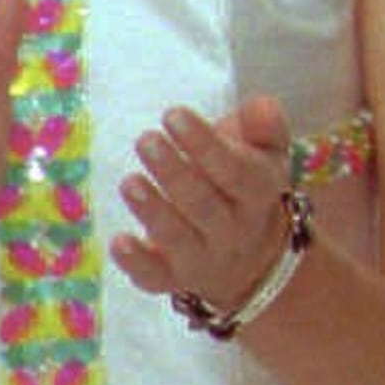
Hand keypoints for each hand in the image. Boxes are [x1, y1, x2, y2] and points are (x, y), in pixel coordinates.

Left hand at [109, 94, 295, 315]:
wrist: (252, 257)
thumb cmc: (245, 186)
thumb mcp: (266, 153)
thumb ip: (264, 125)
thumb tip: (260, 106)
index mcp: (259, 194)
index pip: (235, 171)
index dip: (205, 145)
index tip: (173, 115)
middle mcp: (235, 231)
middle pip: (204, 204)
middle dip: (173, 172)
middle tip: (146, 140)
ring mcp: (204, 259)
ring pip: (179, 238)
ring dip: (153, 211)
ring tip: (129, 182)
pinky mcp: (172, 278)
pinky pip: (155, 276)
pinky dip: (136, 262)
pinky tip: (118, 242)